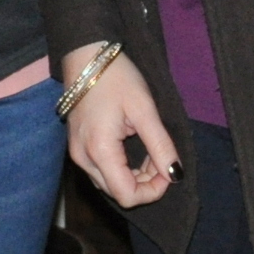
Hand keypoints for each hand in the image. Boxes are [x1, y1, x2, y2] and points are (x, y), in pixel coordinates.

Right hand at [62, 42, 178, 209]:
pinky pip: (101, 171)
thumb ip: (160, 145)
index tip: (168, 169)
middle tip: (160, 156)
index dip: (153, 191)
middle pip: (117, 193)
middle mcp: (83, 159)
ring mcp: (77, 154)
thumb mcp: (144, 109)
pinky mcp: (77, 148)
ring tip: (149, 149)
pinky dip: (121, 168)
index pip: (127, 196)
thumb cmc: (116, 78)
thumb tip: (175, 174)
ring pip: (109, 184)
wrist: (87, 57)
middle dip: (145, 182)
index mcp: (99, 151)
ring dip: (134, 176)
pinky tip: (133, 148)